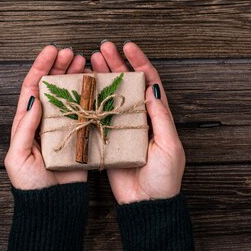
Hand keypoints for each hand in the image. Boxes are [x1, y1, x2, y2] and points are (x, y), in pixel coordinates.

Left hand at [5, 44, 88, 189]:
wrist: (52, 205)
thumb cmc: (30, 184)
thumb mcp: (18, 156)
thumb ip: (24, 127)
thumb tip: (34, 98)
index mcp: (27, 123)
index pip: (33, 88)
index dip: (41, 67)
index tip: (52, 50)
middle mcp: (45, 121)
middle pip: (52, 86)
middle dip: (60, 66)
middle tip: (72, 53)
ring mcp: (63, 127)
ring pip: (70, 95)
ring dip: (76, 77)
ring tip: (85, 63)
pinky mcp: (80, 136)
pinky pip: (85, 112)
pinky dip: (90, 96)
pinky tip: (96, 85)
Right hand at [91, 41, 185, 203]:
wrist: (147, 205)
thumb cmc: (164, 178)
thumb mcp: (169, 146)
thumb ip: (160, 118)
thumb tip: (152, 88)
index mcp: (156, 116)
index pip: (148, 81)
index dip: (139, 62)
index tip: (128, 46)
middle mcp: (138, 118)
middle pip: (126, 84)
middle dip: (115, 63)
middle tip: (102, 47)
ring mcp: (121, 127)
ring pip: (109, 96)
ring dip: (101, 77)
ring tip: (89, 59)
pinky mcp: (107, 140)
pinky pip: (97, 115)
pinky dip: (89, 100)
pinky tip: (80, 88)